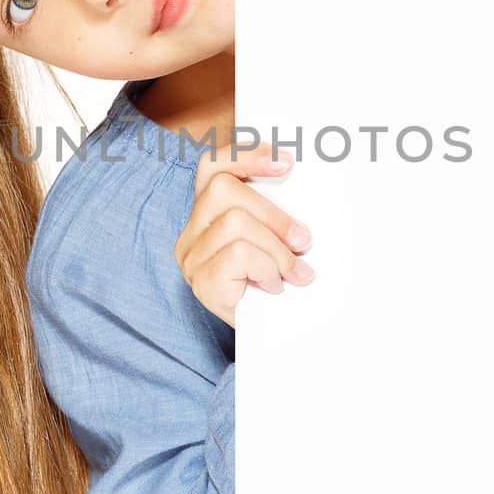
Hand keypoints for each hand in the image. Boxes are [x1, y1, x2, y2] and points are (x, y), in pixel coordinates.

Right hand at [174, 142, 316, 326]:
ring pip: (235, 223)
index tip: (286, 162)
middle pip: (224, 191)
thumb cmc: (271, 281)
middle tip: (303, 241)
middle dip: (272, 215)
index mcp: (206, 210)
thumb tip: (298, 179)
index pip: (213, 166)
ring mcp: (192, 256)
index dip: (246, 155)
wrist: (269, 337)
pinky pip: (237, 254)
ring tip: (292, 272)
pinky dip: (266, 267)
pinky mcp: (200, 281)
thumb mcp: (274, 238)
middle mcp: (191, 230)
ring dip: (275, 249)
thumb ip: (274, 211)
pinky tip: (274, 285)